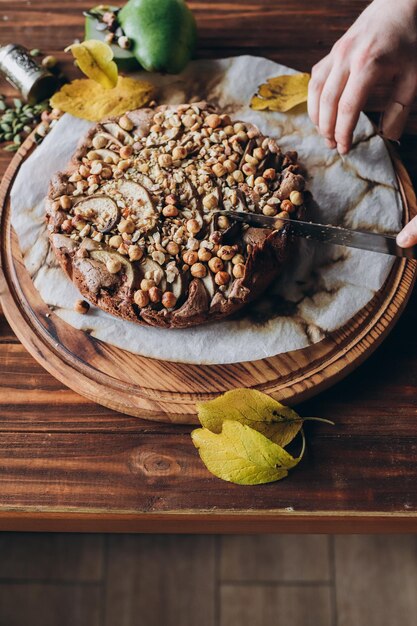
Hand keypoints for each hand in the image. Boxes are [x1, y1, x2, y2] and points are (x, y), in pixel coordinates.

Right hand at [308, 0, 416, 154]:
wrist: (399, 5)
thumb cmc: (409, 39)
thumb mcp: (412, 75)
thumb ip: (400, 107)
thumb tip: (389, 136)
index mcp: (368, 65)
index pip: (347, 108)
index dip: (343, 133)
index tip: (345, 148)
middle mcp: (346, 58)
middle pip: (327, 102)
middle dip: (327, 129)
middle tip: (332, 146)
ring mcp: (336, 53)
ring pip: (316, 91)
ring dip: (317, 116)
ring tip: (324, 132)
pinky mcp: (332, 52)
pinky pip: (316, 78)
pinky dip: (315, 98)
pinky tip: (321, 110)